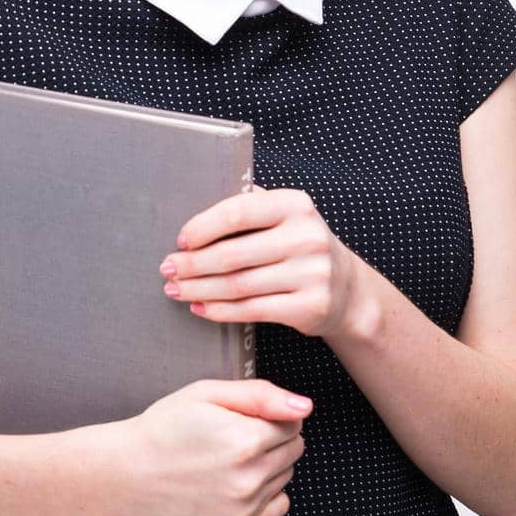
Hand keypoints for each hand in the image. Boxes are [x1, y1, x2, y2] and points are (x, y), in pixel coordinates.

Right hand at [122, 377, 308, 515]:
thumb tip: (304, 406)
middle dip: (273, 439)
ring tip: (229, 459)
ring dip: (268, 465)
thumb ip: (262, 395)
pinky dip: (265, 494)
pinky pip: (278, 507)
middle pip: (293, 450)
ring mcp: (244, 510)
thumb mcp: (209, 393)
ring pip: (285, 477)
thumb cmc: (167, 427)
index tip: (246, 417)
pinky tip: (235, 483)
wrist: (132, 471)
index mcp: (245, 441)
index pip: (293, 424)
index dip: (271, 416)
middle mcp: (249, 479)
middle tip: (235, 436)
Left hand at [159, 184, 358, 338]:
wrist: (347, 289)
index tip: (181, 241)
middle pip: (233, 254)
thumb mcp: (285, 215)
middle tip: (167, 269)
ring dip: (199, 289)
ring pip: (238, 286)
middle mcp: (306, 237)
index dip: (203, 227)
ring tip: (176, 290)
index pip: (238, 211)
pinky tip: (200, 308)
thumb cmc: (299, 245)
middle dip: (192, 264)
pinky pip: (252, 310)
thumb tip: (192, 205)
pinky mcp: (310, 307)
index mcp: (294, 204)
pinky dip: (219, 311)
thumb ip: (250, 206)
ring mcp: (311, 274)